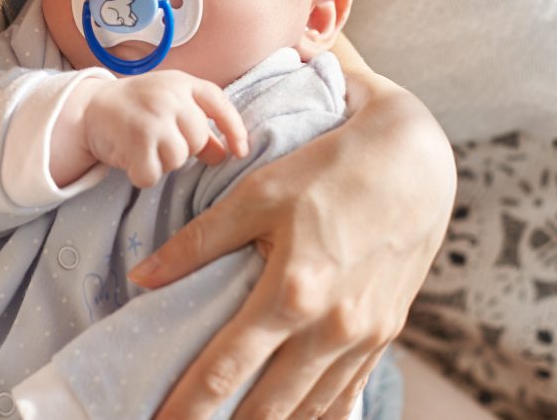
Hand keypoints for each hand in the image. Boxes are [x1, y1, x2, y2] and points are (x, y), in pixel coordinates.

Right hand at [81, 71, 248, 188]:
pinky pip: (153, 174)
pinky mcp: (135, 140)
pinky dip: (143, 174)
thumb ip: (198, 125)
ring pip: (177, 160)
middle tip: (158, 140)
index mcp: (182, 83)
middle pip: (197, 140)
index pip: (218, 103)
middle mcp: (169, 96)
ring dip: (161, 162)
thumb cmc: (135, 107)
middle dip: (182, 149)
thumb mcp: (169, 105)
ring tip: (142, 146)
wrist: (88, 107)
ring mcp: (152, 117)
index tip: (241, 152)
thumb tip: (226, 154)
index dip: (235, 129)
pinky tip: (131, 158)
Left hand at [131, 67, 455, 419]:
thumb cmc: (328, 170)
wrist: (412, 163)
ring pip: (308, 409)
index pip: (226, 369)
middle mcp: (331, 326)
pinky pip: (345, 394)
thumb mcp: (256, 194)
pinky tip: (291, 418)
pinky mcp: (385, 334)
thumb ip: (198, 242)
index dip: (188, 405)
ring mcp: (364, 336)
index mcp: (292, 291)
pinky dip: (314, 414)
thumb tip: (143, 277)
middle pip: (268, 406)